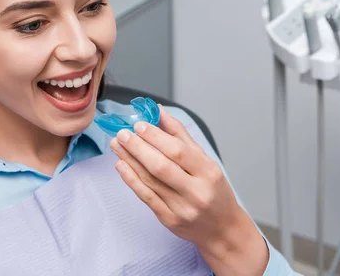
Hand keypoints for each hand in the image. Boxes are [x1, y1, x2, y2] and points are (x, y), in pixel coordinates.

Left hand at [109, 105, 268, 275]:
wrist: (222, 229)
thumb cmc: (214, 190)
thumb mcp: (206, 161)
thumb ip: (181, 136)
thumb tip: (159, 112)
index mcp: (208, 172)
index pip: (178, 151)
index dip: (156, 137)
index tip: (139, 125)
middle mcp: (196, 191)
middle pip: (161, 166)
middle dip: (138, 147)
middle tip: (122, 134)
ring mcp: (182, 208)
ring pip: (150, 181)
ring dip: (130, 160)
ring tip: (117, 145)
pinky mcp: (169, 220)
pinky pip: (146, 197)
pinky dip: (131, 180)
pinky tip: (121, 165)